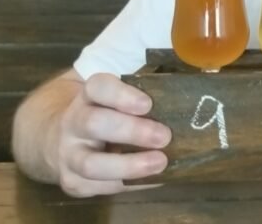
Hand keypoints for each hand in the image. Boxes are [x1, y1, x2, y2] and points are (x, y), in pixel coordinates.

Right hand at [55, 73, 171, 196]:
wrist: (60, 138)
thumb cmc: (107, 112)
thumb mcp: (118, 95)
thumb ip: (150, 86)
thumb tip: (201, 75)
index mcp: (88, 96)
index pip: (98, 87)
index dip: (121, 95)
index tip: (147, 104)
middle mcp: (73, 122)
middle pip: (94, 123)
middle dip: (131, 131)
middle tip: (164, 136)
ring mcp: (69, 154)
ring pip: (91, 164)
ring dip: (128, 165)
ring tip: (160, 163)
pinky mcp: (73, 182)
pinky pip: (100, 188)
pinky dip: (130, 185)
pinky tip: (154, 179)